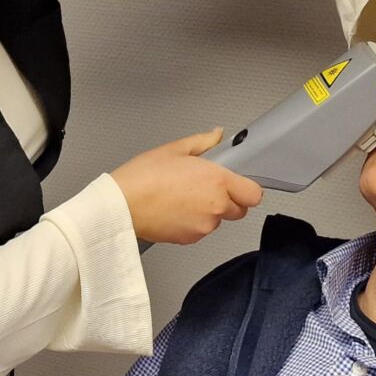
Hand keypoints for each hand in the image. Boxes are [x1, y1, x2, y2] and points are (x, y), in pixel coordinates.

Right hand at [111, 128, 264, 244]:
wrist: (121, 206)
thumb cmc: (143, 177)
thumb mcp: (174, 149)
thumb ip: (203, 142)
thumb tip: (217, 136)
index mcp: (217, 181)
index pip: (254, 194)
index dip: (247, 188)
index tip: (237, 182)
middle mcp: (215, 206)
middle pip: (239, 209)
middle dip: (228, 199)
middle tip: (205, 186)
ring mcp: (204, 226)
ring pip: (218, 220)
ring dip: (208, 210)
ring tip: (183, 195)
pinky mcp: (190, 239)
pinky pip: (201, 230)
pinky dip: (193, 221)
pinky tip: (175, 208)